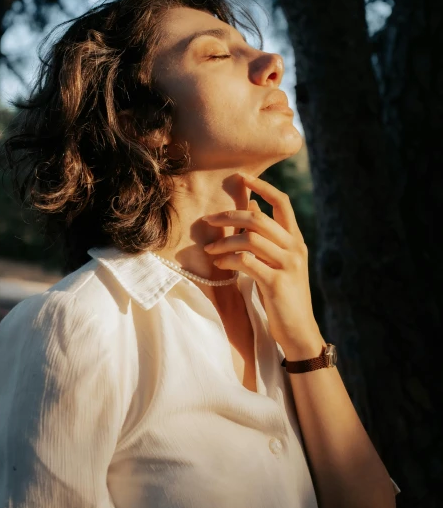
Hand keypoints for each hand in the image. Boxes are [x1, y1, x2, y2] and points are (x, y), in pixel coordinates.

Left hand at [202, 172, 322, 352]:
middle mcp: (295, 248)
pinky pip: (246, 262)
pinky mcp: (276, 283)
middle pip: (258, 218)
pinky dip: (229, 259)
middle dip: (230, 215)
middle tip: (209, 220)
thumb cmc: (283, 295)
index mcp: (296, 240)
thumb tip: (251, 205)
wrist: (298, 331)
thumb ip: (267, 236)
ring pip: (250, 239)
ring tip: (209, 248)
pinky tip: (219, 263)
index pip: (282, 202)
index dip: (262, 186)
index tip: (242, 177)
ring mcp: (287, 265)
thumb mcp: (278, 261)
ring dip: (224, 241)